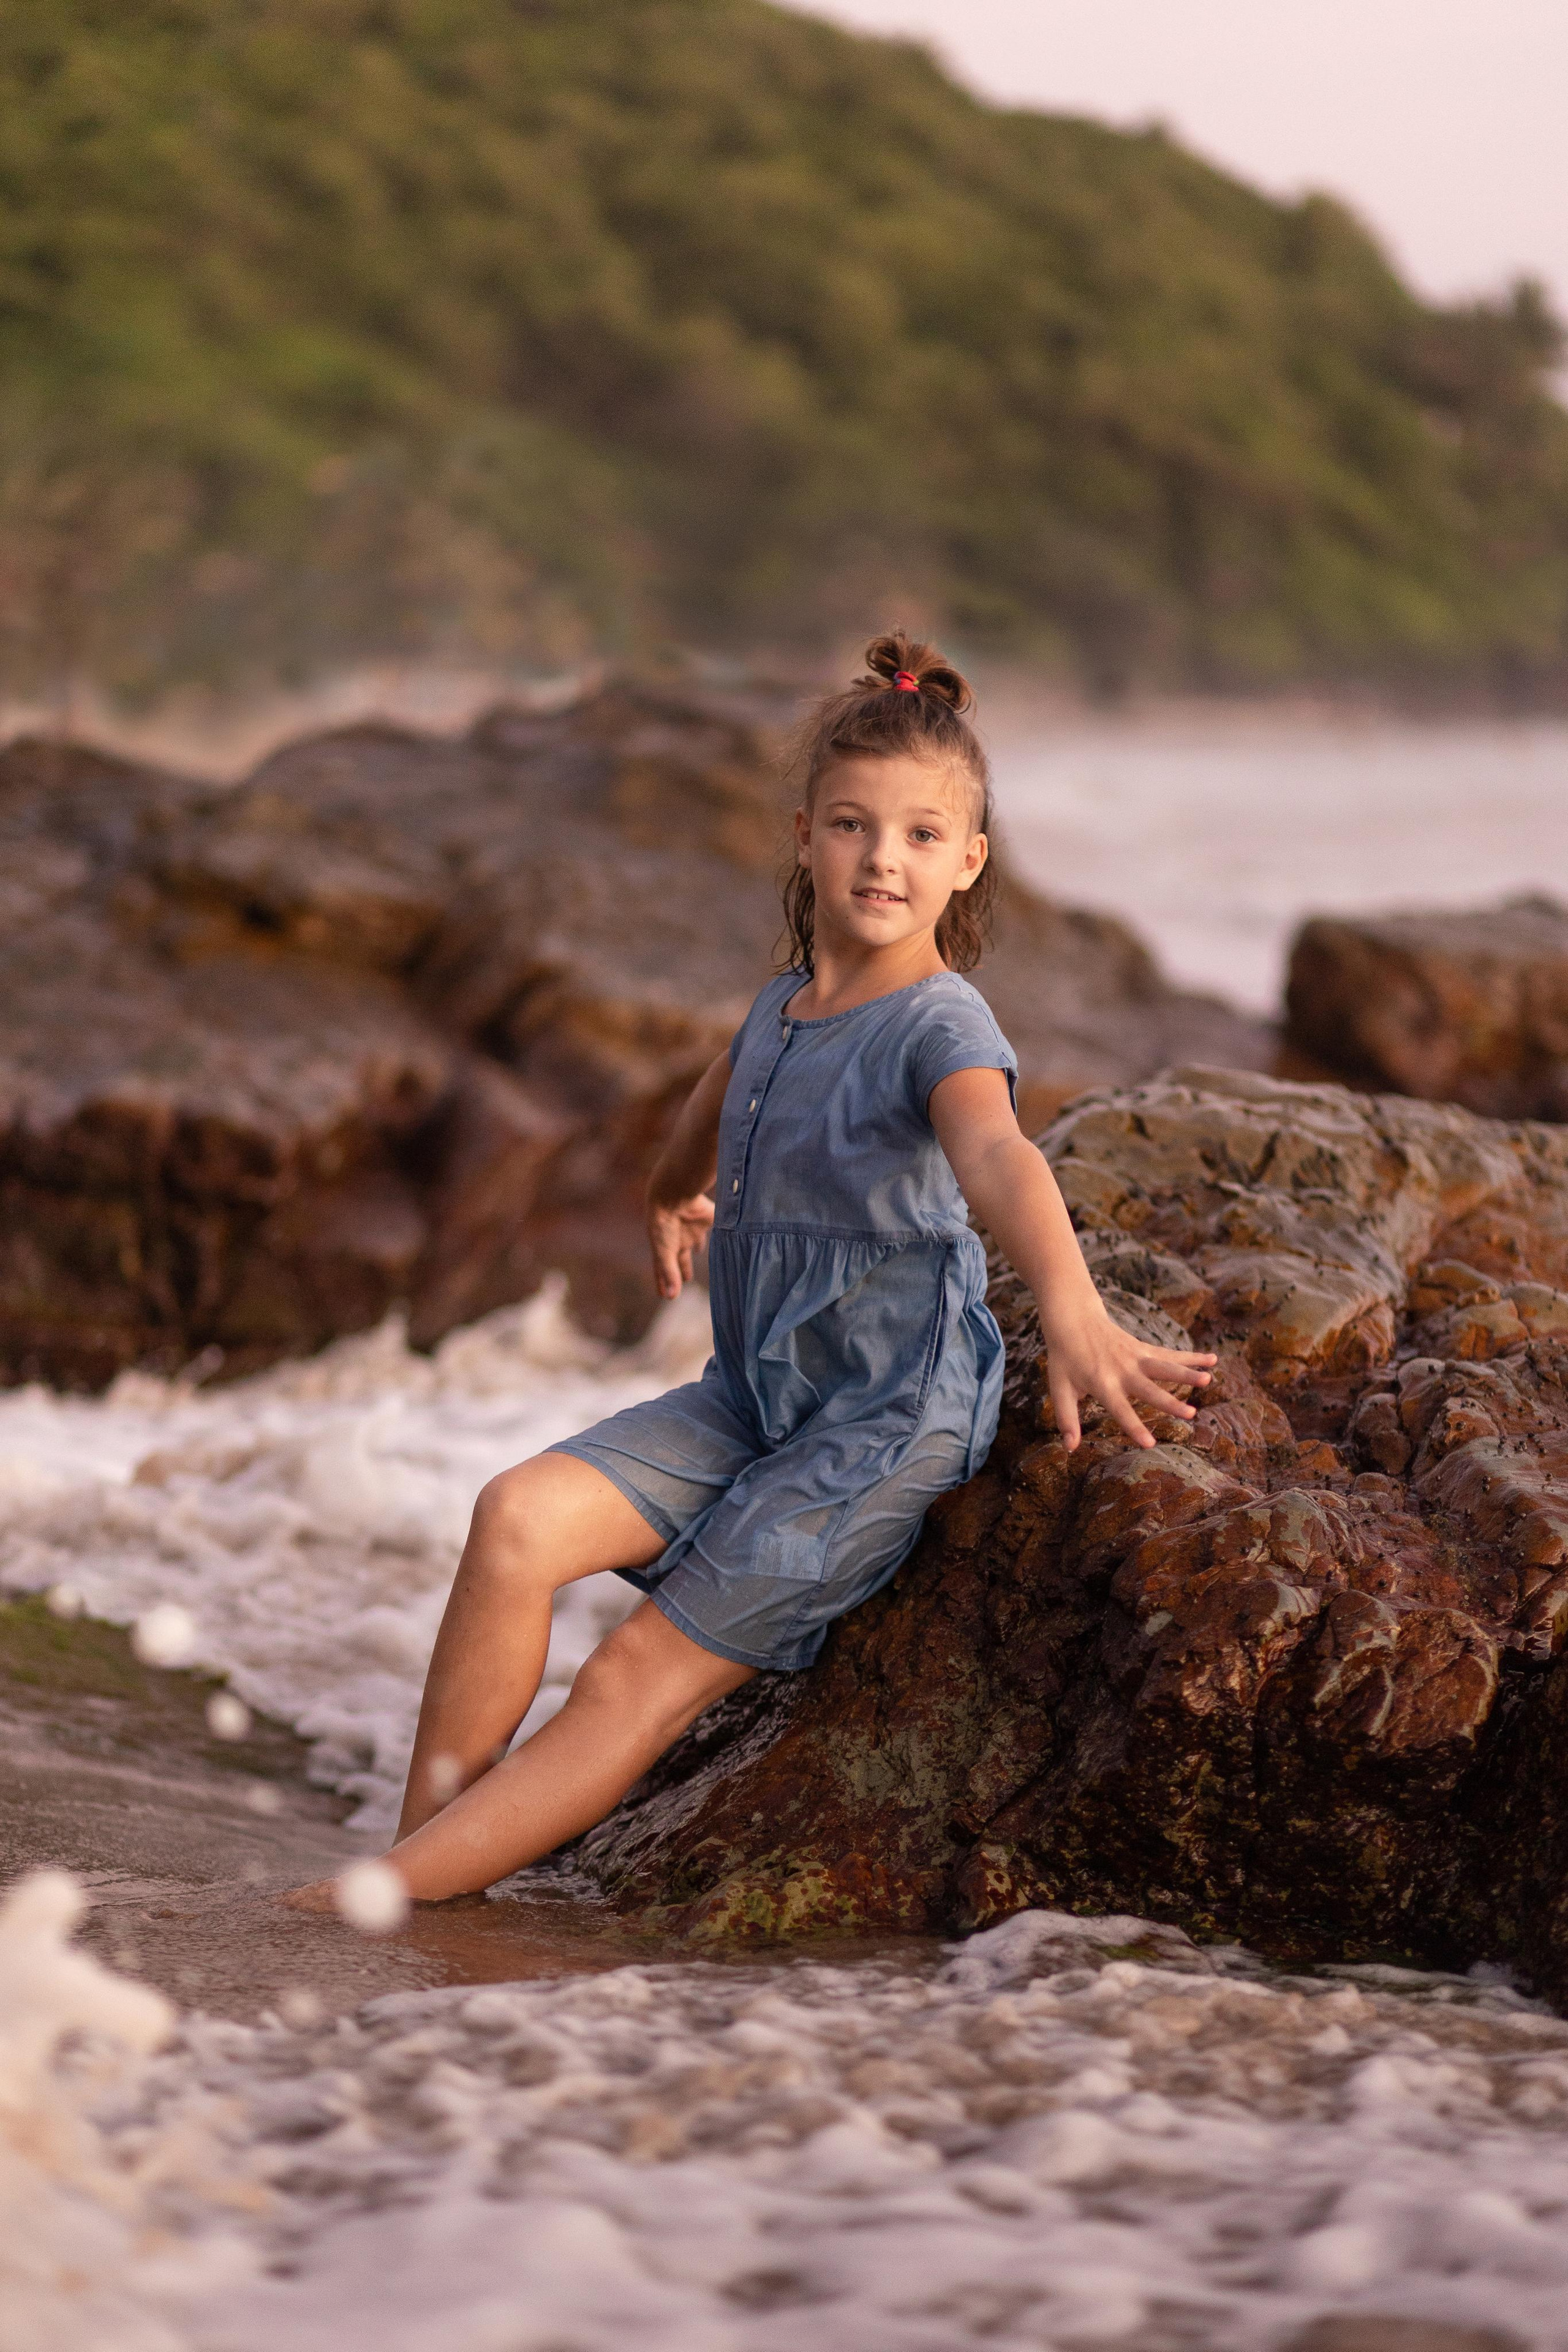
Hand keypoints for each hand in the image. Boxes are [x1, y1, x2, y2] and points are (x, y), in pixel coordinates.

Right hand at [648, 1190, 715, 1299]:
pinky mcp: (708, 1216)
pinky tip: (729, 1233)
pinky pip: (717, 1225)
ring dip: (698, 1246)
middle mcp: (678, 1238)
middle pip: (682, 1256)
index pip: (665, 1269)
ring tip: (699, 1252)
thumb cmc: (664, 1223)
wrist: (674, 1192)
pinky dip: (722, 1230)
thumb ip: (669, 1273)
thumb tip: (671, 1298)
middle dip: (683, 1267)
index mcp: (666, 1247)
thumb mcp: (664, 1251)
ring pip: (696, 1239)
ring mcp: (693, 1227)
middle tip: (687, 1280)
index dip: (664, 1281)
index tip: (665, 1296)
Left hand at [1042, 1299, 1214, 1451]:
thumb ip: (1066, 1418)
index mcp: (1102, 1383)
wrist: (1072, 1318)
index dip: (1134, 1427)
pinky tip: (1212, 1359)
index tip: (1150, 1444)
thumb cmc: (1065, 1359)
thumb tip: (1070, 1448)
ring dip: (1187, 1373)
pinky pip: (1170, 1353)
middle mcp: (1122, 1370)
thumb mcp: (1059, 1389)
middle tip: (1191, 1414)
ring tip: (1209, 1379)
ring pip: (1164, 1366)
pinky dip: (1191, 1356)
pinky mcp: (1143, 1347)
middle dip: (1170, 1402)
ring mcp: (1135, 1357)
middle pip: (1149, 1389)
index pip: (1120, 1409)